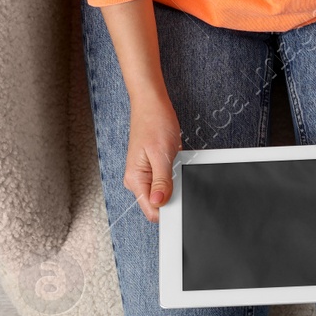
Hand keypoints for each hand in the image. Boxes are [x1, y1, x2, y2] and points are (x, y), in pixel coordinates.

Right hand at [124, 93, 181, 222]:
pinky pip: (166, 181)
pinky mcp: (153, 169)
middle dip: (173, 194)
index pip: (151, 210)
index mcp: (135, 179)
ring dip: (175, 181)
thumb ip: (162, 182)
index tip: (180, 201)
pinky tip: (174, 160)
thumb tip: (160, 203)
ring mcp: (145, 174)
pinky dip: (175, 173)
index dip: (168, 210)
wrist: (152, 104)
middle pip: (158, 203)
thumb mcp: (162, 154)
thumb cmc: (154, 122)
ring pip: (164, 192)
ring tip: (174, 161)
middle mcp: (137, 179)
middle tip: (176, 172)